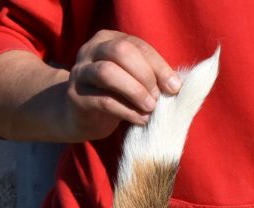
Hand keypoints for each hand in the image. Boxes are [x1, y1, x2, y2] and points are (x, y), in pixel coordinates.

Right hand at [61, 30, 181, 140]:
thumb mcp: (133, 80)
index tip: (174, 87)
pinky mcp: (77, 97)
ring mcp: (80, 73)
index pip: (137, 44)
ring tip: (150, 108)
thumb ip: (151, 77)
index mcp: (108, 40)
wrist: (80, 116)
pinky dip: (128, 111)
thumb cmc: (115, 95)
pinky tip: (141, 119)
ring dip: (135, 91)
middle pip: (121, 51)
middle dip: (145, 75)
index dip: (159, 66)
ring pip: (108, 72)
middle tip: (157, 97)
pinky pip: (104, 101)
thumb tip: (176, 85)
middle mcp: (91, 51)